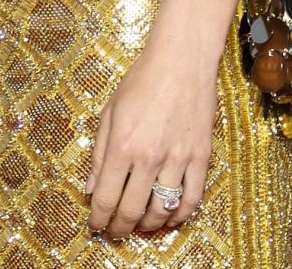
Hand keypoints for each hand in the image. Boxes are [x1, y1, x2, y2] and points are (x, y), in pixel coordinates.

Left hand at [86, 40, 216, 238]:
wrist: (181, 61)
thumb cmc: (141, 80)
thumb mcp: (110, 111)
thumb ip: (99, 153)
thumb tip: (90, 189)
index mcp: (123, 145)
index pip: (106, 196)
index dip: (98, 217)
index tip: (95, 225)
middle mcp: (149, 156)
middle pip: (132, 210)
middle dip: (120, 227)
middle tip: (115, 232)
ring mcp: (178, 159)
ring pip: (162, 210)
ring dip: (148, 225)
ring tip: (139, 226)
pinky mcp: (201, 158)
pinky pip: (192, 199)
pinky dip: (179, 216)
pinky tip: (169, 218)